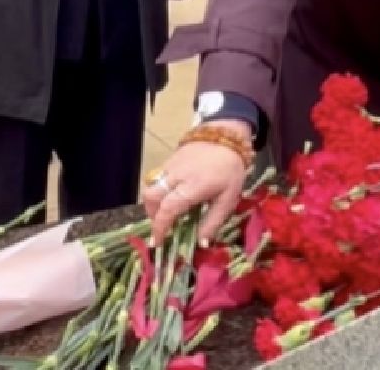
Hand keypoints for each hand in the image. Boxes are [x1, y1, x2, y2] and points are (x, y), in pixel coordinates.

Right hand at [143, 120, 251, 246]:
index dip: (159, 227)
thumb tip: (200, 243)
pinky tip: (172, 196)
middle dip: (151, 214)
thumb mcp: (228, 199)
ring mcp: (170, 166)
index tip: (157, 242)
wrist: (226, 135)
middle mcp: (176, 176)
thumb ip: (213, 222)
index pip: (167, 209)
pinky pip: (157, 177)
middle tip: (161, 226)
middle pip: (150, 196)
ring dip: (153, 203)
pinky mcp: (169, 159)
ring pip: (150, 185)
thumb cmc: (230, 169)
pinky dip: (158, 190)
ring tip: (167, 213)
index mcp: (191, 187)